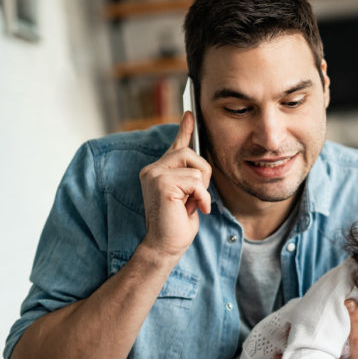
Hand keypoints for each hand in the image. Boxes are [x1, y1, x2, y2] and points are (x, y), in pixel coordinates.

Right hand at [138, 112, 211, 259]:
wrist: (165, 246)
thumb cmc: (178, 225)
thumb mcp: (189, 196)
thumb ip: (191, 178)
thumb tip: (201, 163)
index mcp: (159, 171)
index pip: (175, 146)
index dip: (185, 129)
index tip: (190, 113)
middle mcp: (152, 169)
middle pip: (190, 153)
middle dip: (203, 175)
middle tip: (198, 196)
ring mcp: (154, 174)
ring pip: (196, 166)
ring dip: (202, 189)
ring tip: (193, 204)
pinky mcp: (161, 182)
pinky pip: (196, 180)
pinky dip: (202, 197)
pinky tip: (195, 209)